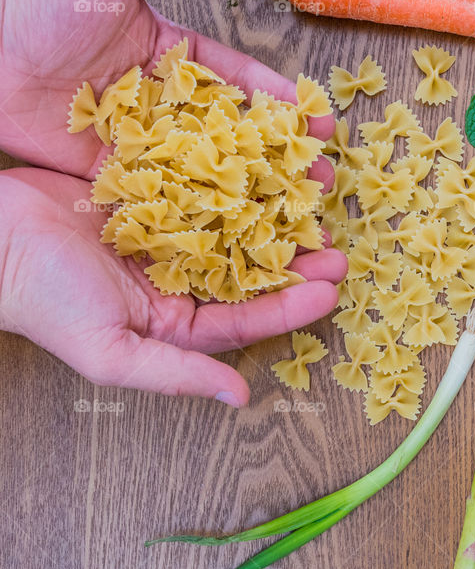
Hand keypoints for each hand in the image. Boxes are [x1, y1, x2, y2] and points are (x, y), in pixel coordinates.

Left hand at [0, 0, 333, 185]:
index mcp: (171, 54)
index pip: (238, 81)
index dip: (279, 101)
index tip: (318, 121)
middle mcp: (160, 100)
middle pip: (230, 132)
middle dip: (276, 153)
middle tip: (317, 174)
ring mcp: (137, 139)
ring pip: (202, 167)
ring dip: (247, 188)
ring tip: (289, 207)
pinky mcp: (108, 172)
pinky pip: (159, 190)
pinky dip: (195, 208)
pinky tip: (232, 225)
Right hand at [0, 168, 346, 406]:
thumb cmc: (43, 302)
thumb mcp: (112, 351)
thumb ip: (177, 375)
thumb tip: (241, 399)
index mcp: (175, 323)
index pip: (247, 319)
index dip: (291, 305)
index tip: (331, 287)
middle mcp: (180, 281)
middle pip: (252, 272)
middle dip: (297, 260)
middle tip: (338, 244)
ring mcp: (170, 235)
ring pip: (237, 227)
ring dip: (276, 218)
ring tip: (315, 204)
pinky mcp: (156, 194)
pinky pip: (207, 188)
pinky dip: (238, 182)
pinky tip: (268, 170)